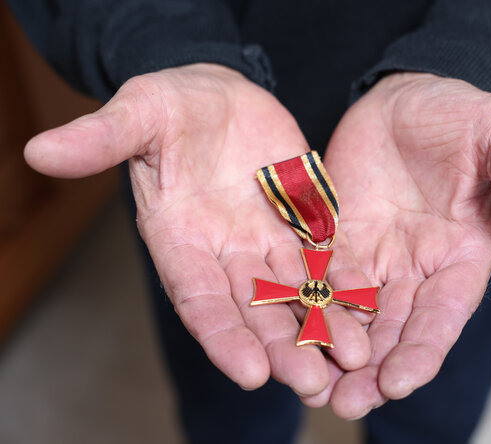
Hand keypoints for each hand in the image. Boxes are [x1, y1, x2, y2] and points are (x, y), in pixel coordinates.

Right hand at [24, 64, 371, 395]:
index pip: (199, 298)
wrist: (219, 94)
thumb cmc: (172, 105)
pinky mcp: (303, 223)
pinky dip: (346, 282)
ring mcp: (267, 242)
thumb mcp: (139, 113)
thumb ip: (102, 138)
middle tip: (313, 383)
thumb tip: (40, 151)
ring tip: (355, 357)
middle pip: (254, 310)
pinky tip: (372, 305)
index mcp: (180, 240)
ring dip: (323, 325)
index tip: (250, 373)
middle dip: (282, 347)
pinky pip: (327, 257)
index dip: (222, 336)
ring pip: (297, 294)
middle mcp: (225, 253)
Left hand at [302, 73, 490, 417]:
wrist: (408, 98)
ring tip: (306, 385)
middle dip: (369, 368)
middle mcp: (416, 269)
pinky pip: (316, 278)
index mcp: (460, 256)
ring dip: (330, 350)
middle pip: (393, 329)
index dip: (423, 350)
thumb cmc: (461, 114)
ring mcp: (374, 258)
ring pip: (350, 314)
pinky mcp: (337, 240)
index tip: (397, 382)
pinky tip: (280, 331)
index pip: (443, 315)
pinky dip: (302, 306)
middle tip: (341, 404)